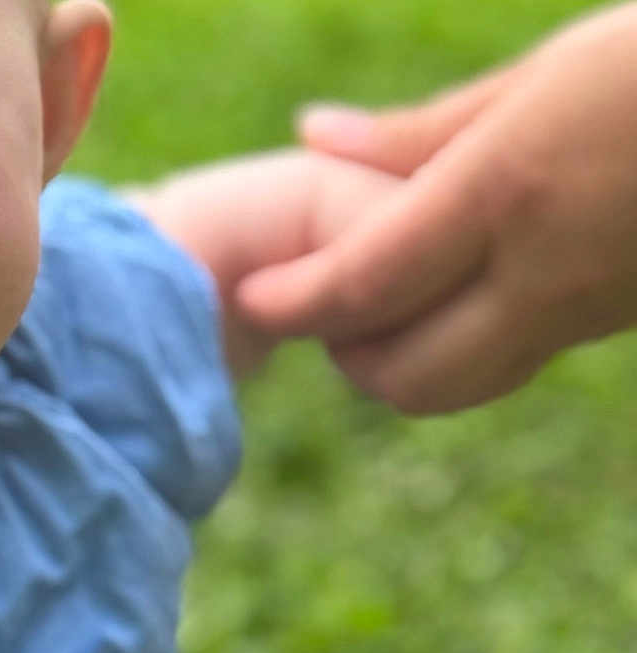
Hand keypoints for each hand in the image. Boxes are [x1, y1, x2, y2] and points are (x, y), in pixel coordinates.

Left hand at [236, 3, 636, 412]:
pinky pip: (507, 362)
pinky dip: (456, 348)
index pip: (363, 285)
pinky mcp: (613, 327)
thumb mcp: (549, 70)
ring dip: (396, 362)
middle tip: (318, 303)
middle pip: (401, 373)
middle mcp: (545, 272)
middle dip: (344, 354)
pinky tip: (452, 293)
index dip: (294, 303)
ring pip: (454, 385)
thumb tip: (312, 135)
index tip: (250, 300)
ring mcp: (586, 312)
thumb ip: (420, 130)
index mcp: (510, 191)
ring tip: (380, 298)